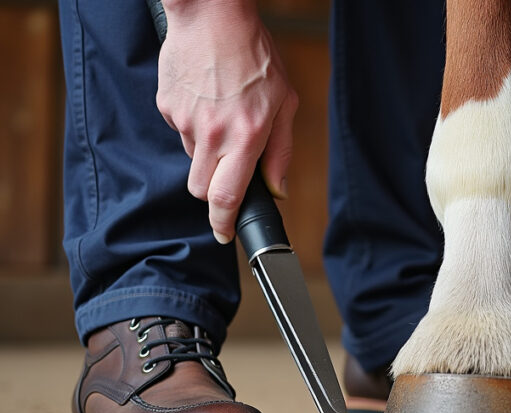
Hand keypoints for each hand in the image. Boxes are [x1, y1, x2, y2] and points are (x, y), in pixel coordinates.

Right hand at [156, 0, 297, 243]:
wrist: (213, 14)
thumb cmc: (255, 54)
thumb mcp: (285, 102)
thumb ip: (281, 151)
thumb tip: (278, 189)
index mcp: (246, 136)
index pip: (226, 198)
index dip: (224, 224)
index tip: (225, 234)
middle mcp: (213, 134)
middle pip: (201, 188)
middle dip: (213, 189)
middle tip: (228, 167)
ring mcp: (185, 120)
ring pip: (191, 158)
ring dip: (206, 151)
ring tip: (222, 116)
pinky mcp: (167, 105)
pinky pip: (179, 129)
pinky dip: (193, 123)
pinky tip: (206, 99)